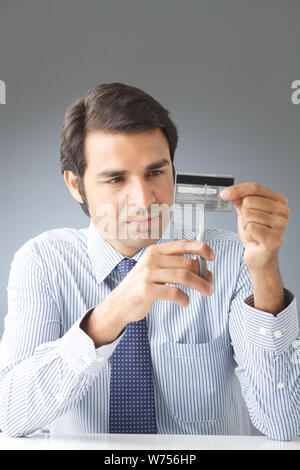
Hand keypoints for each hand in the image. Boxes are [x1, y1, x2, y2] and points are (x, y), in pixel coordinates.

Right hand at [82, 239, 214, 345]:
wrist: (119, 304)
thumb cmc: (141, 286)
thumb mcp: (154, 269)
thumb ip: (175, 265)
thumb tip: (203, 267)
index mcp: (155, 251)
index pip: (183, 244)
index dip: (201, 248)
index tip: (212, 256)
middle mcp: (152, 259)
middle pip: (188, 263)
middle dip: (204, 274)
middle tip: (211, 284)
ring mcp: (148, 274)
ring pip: (185, 277)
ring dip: (201, 285)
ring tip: (208, 292)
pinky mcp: (147, 290)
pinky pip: (174, 292)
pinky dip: (184, 299)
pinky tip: (185, 302)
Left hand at [220, 182, 289, 270]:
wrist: (259, 255)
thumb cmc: (255, 234)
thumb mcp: (246, 213)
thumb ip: (240, 201)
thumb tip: (231, 193)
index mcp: (279, 201)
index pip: (255, 187)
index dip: (237, 190)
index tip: (224, 194)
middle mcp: (283, 211)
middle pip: (249, 201)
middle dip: (243, 214)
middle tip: (250, 224)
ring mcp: (280, 225)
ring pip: (248, 215)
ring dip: (245, 226)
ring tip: (253, 233)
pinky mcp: (274, 238)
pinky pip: (250, 228)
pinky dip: (247, 234)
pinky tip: (254, 239)